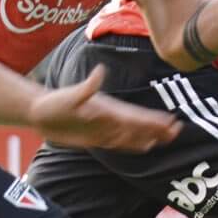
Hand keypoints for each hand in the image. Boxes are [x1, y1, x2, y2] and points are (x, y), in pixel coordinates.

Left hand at [29, 66, 182, 150]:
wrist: (40, 112)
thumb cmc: (54, 103)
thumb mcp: (69, 95)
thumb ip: (87, 87)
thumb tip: (100, 71)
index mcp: (108, 108)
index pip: (135, 116)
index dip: (153, 119)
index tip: (170, 121)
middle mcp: (110, 117)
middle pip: (139, 125)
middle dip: (158, 128)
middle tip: (178, 130)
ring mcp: (104, 127)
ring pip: (133, 134)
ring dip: (150, 136)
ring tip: (167, 138)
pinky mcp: (97, 137)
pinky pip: (120, 143)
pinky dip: (134, 144)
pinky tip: (144, 146)